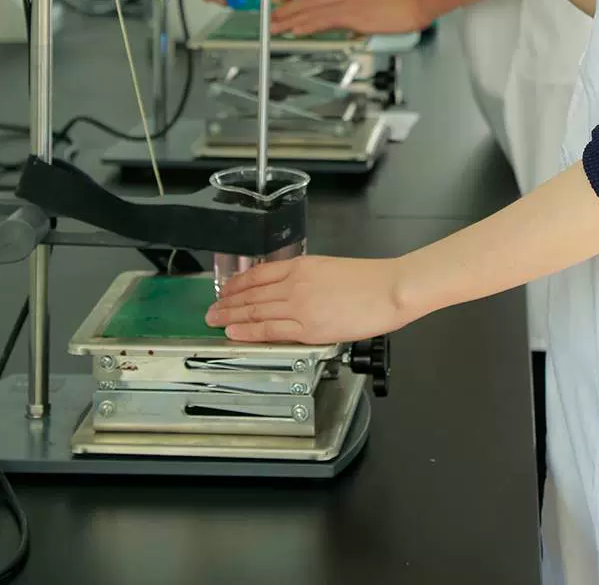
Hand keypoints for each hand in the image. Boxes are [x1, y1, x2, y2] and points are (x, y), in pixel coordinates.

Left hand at [205, 254, 407, 343]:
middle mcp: (295, 283)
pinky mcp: (308, 328)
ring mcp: (300, 306)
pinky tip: (234, 332)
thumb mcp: (329, 268)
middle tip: (210, 310)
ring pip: (256, 311)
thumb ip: (306, 278)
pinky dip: (248, 331)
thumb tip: (288, 291)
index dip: (237, 284)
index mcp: (301, 265)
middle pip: (252, 294)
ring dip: (231, 316)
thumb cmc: (368, 279)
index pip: (258, 274)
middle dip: (227, 302)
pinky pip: (270, 330)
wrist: (389, 289)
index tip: (224, 290)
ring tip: (214, 321)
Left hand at [271, 0, 431, 36]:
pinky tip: (296, 31)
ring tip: (275, 26)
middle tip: (273, 12)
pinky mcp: (353, 15)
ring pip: (311, 7)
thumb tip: (352, 12)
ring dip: (290, 18)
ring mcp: (348, 0)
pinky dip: (307, 26)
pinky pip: (323, 20)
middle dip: (287, 4)